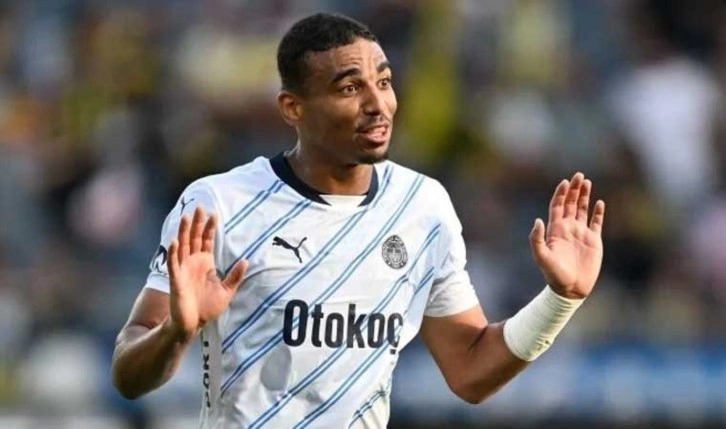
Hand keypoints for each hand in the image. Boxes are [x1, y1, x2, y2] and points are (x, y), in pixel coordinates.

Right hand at [166, 206, 247, 340]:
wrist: (194, 324)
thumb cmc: (208, 308)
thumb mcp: (227, 291)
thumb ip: (235, 276)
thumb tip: (247, 260)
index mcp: (205, 263)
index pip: (207, 240)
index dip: (210, 227)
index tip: (214, 213)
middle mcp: (193, 263)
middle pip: (194, 238)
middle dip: (196, 223)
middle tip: (199, 206)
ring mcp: (183, 269)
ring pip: (182, 246)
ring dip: (183, 232)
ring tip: (185, 217)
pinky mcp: (176, 279)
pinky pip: (174, 263)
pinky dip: (174, 252)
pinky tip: (175, 241)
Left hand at [529, 172, 604, 298]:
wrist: (570, 289)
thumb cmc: (554, 275)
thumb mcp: (542, 257)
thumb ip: (537, 239)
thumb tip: (538, 220)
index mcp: (555, 230)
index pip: (558, 206)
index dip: (561, 194)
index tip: (565, 182)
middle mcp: (568, 228)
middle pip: (571, 204)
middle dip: (574, 190)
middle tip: (579, 175)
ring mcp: (581, 234)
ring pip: (583, 210)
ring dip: (585, 196)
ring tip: (587, 182)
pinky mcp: (594, 241)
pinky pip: (596, 223)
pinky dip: (598, 212)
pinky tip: (599, 202)